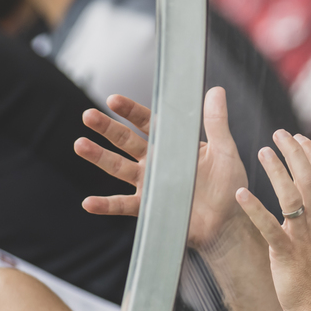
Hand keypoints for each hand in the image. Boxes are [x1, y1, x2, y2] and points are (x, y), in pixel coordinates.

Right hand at [75, 87, 249, 248]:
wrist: (230, 222)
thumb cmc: (229, 185)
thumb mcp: (225, 150)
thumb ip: (216, 122)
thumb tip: (216, 89)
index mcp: (174, 145)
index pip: (149, 124)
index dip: (131, 112)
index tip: (114, 100)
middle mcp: (157, 163)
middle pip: (127, 142)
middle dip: (107, 128)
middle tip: (88, 115)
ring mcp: (151, 185)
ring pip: (119, 168)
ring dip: (99, 157)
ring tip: (80, 145)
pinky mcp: (150, 208)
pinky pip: (125, 206)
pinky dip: (106, 205)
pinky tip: (89, 202)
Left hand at [235, 131, 310, 310]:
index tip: (299, 137)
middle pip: (309, 177)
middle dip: (294, 152)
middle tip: (279, 133)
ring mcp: (305, 238)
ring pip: (293, 195)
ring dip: (277, 171)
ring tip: (262, 151)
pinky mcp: (287, 254)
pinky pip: (269, 227)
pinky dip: (255, 209)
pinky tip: (241, 195)